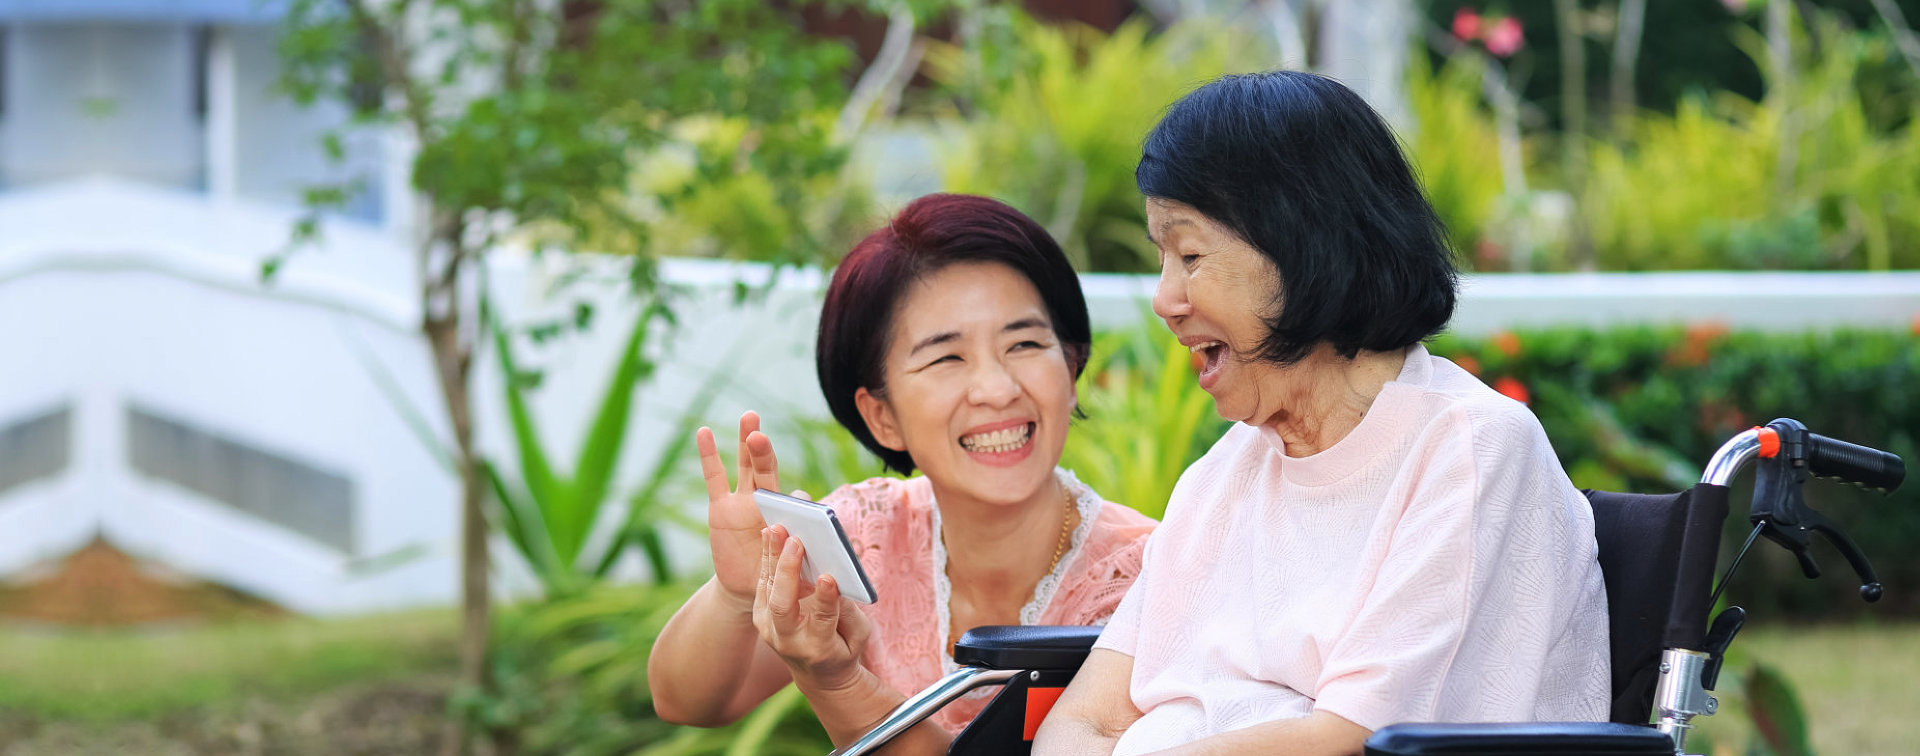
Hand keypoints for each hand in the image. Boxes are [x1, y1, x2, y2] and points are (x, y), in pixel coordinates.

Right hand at [696, 411, 786, 612]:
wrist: (751, 588)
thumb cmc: (781, 575)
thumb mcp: (796, 571)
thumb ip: (806, 562)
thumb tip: (828, 567)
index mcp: (791, 514)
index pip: (800, 500)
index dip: (801, 503)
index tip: (802, 509)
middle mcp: (768, 501)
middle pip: (768, 471)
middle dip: (765, 453)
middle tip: (759, 435)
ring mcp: (743, 501)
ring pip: (746, 466)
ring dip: (747, 443)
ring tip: (749, 418)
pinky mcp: (721, 508)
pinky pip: (714, 478)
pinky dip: (709, 455)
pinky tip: (704, 432)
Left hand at [754, 525, 873, 691]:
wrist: (817, 674)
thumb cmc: (844, 648)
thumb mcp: (858, 635)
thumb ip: (849, 609)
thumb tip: (837, 575)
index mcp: (818, 648)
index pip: (821, 619)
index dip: (826, 598)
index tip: (830, 576)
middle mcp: (788, 640)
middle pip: (782, 604)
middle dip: (789, 570)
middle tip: (796, 539)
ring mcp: (769, 628)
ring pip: (768, 589)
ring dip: (771, 556)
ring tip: (776, 527)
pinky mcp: (760, 614)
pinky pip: (763, 582)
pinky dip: (768, 557)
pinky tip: (771, 534)